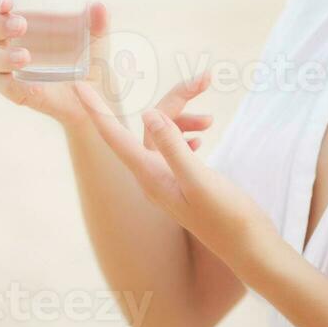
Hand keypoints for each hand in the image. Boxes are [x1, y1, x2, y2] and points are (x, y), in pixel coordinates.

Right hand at [0, 0, 110, 127]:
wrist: (92, 93)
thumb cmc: (86, 55)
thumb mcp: (96, 38)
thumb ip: (98, 22)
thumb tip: (99, 6)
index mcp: (23, 20)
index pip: (3, 6)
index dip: (0, 0)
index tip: (7, 0)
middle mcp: (10, 41)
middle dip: (2, 24)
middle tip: (21, 25)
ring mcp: (9, 67)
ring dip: (5, 55)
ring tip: (25, 56)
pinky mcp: (15, 90)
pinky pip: (6, 87)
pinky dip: (15, 85)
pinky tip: (34, 86)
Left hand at [71, 77, 276, 265]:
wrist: (249, 248)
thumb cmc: (227, 218)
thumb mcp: (199, 181)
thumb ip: (173, 148)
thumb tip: (148, 114)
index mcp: (150, 176)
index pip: (115, 137)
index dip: (96, 110)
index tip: (78, 86)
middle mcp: (153, 178)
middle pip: (149, 126)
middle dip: (174, 99)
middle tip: (204, 79)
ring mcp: (168, 181)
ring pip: (165, 135)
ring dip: (184, 117)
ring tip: (211, 118)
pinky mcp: (184, 183)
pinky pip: (175, 148)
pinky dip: (186, 134)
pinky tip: (203, 135)